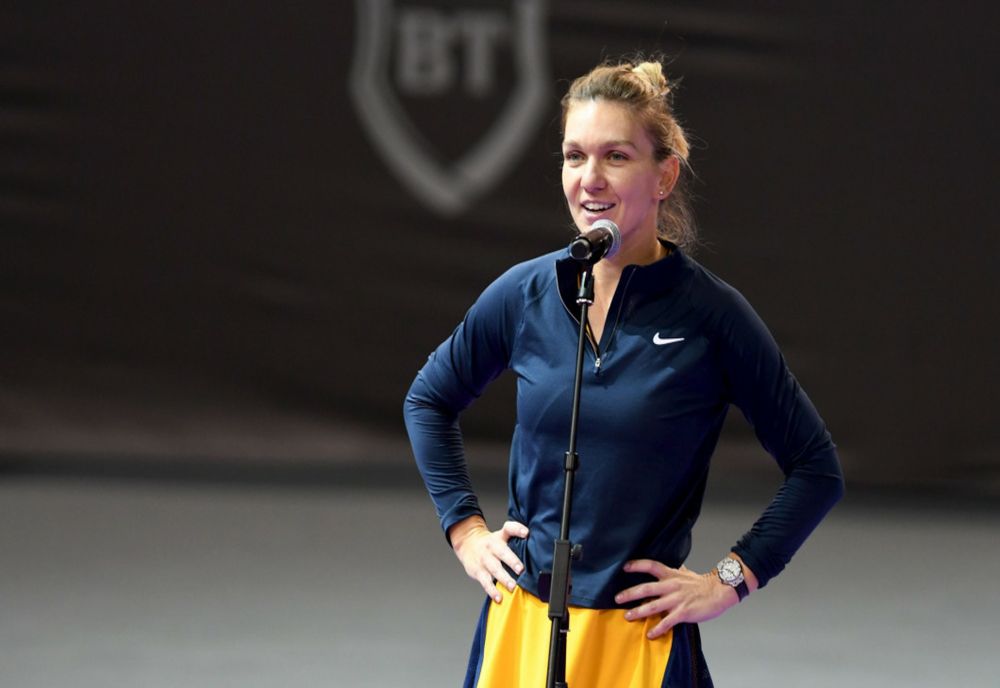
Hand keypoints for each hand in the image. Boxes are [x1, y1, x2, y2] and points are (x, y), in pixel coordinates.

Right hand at [449, 516, 528, 602]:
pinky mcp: (478, 571)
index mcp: (499, 537)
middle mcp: (492, 547)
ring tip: (512, 586)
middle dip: (512, 561)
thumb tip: (536, 547)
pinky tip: (499, 597)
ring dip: (504, 578)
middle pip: (502, 552)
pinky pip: (485, 582)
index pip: (508, 528)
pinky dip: (492, 591)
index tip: (526, 533)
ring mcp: (484, 559)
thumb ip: (516, 539)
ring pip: (494, 569)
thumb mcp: (501, 536)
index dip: (517, 529)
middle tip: (521, 569)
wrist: (467, 544)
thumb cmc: (490, 543)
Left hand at [614, 559, 739, 638]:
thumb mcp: (686, 573)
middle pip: (646, 588)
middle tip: (617, 599)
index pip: (651, 566)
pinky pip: (667, 622)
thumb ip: (676, 570)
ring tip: (628, 616)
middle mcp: (671, 586)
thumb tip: (670, 565)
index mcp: (671, 574)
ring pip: (653, 606)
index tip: (624, 567)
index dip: (637, 565)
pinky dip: (658, 628)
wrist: (719, 592)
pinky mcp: (683, 612)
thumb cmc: (702, 584)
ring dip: (639, 612)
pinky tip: (650, 634)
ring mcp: (677, 600)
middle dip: (630, 594)